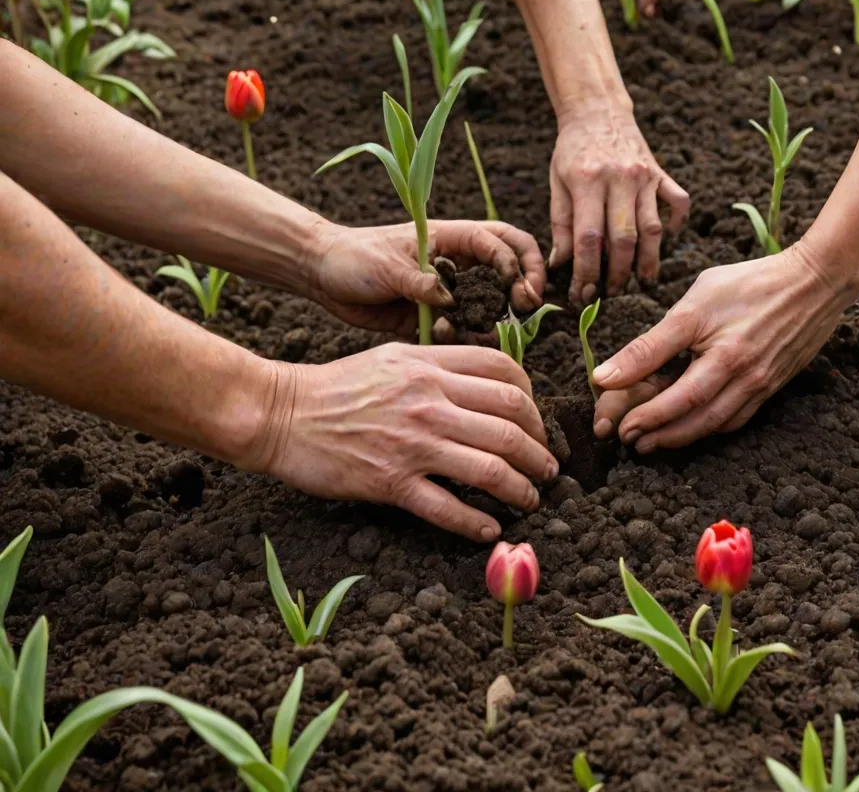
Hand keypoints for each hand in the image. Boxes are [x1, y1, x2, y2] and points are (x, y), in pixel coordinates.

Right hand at [248, 344, 557, 540]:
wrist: (283, 413)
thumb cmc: (338, 385)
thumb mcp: (394, 357)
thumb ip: (441, 366)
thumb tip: (487, 384)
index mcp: (431, 366)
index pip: (506, 375)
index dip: (534, 402)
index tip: (536, 424)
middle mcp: (428, 401)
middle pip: (510, 423)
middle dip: (540, 450)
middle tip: (548, 468)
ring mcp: (411, 443)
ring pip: (490, 467)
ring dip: (522, 488)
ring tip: (531, 498)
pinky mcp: (390, 482)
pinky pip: (447, 507)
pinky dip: (476, 522)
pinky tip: (490, 528)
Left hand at [308, 219, 546, 333]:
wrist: (321, 277)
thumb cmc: (355, 257)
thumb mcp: (388, 265)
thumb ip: (421, 282)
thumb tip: (449, 301)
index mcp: (450, 239)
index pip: (499, 242)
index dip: (516, 262)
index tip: (518, 287)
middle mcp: (455, 264)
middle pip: (506, 268)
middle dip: (521, 285)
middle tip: (525, 306)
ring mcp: (446, 291)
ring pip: (486, 303)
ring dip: (491, 318)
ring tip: (486, 330)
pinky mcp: (431, 316)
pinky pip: (458, 328)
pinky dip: (459, 336)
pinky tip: (445, 336)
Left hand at [549, 112, 688, 303]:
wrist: (598, 112)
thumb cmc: (572, 153)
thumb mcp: (557, 184)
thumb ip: (561, 224)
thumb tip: (561, 265)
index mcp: (588, 181)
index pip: (589, 238)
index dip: (586, 271)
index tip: (583, 293)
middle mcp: (620, 179)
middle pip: (625, 238)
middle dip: (619, 273)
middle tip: (612, 293)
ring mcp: (645, 175)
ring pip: (653, 227)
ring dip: (648, 259)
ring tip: (642, 281)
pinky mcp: (661, 173)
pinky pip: (678, 202)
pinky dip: (676, 224)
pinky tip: (668, 240)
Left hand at [591, 241, 858, 447]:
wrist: (815, 281)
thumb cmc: (750, 284)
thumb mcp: (694, 304)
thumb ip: (652, 344)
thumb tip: (606, 375)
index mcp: (723, 358)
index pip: (675, 399)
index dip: (646, 416)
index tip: (619, 426)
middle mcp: (745, 379)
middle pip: (696, 419)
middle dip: (660, 434)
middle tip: (631, 441)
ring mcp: (762, 385)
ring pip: (717, 424)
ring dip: (682, 437)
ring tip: (653, 440)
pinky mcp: (774, 385)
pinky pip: (739, 417)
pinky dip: (712, 427)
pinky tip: (694, 426)